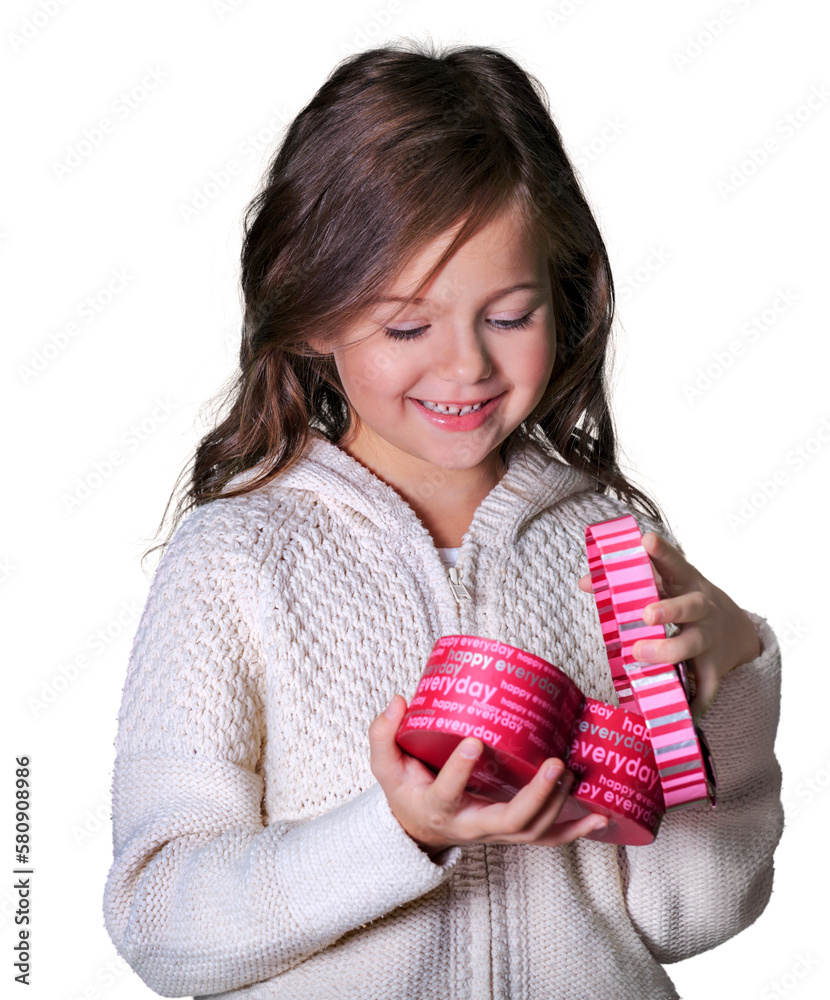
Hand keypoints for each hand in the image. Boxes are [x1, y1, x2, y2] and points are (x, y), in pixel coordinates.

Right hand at [369, 696, 608, 856]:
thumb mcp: (386, 767)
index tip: (474, 742)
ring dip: (557, 804)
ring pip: (532, 830)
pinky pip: (548, 838)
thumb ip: (384, 735)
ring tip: (570, 771)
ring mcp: (496, 833)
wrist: (420, 828)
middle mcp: (471, 826)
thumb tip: (398, 702)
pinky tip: (602, 815)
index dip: (460, 771)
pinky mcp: (514, 833)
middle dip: (535, 796)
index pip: (447, 794)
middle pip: (508, 821)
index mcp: (437, 807)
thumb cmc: (407, 790)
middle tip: (552, 763)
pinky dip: (577, 830)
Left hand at [578, 530, 761, 718]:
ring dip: (669, 651)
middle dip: (669, 609)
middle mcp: (702, 608)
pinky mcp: (714, 667)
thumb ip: (626, 583)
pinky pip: (706, 687)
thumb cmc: (684, 602)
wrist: (736, 631)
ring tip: (641, 655)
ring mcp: (710, 638)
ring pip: (694, 644)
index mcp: (686, 583)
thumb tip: (585, 582)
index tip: (647, 540)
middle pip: (690, 605)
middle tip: (645, 615)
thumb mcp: (663, 587)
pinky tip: (682, 712)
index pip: (674, 562)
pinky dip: (694, 701)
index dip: (662, 551)